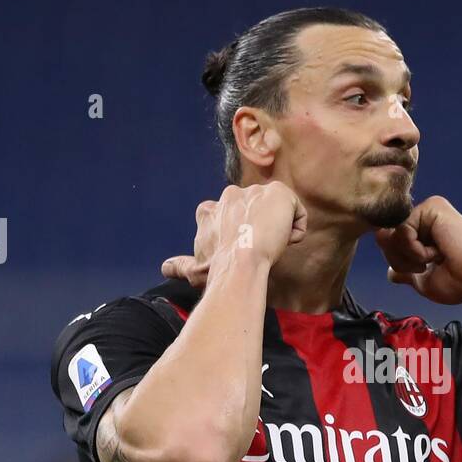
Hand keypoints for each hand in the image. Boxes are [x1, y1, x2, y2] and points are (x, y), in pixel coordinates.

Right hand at [162, 181, 306, 286]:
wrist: (241, 262)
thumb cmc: (218, 269)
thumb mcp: (195, 269)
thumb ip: (180, 266)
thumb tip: (165, 268)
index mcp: (211, 210)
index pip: (232, 216)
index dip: (240, 234)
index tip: (241, 249)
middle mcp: (232, 194)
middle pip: (257, 213)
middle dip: (261, 230)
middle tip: (258, 250)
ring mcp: (256, 191)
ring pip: (276, 212)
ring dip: (278, 231)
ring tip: (271, 247)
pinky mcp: (279, 193)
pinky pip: (296, 212)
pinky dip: (295, 230)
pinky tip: (284, 241)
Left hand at [373, 196, 461, 305]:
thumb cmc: (459, 283)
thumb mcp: (421, 280)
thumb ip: (403, 270)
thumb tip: (390, 272)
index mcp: (423, 230)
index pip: (388, 241)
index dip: (397, 261)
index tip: (421, 270)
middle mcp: (425, 216)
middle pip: (386, 236)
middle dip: (400, 260)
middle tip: (427, 266)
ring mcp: (429, 209)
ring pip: (391, 233)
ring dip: (409, 256)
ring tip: (434, 259)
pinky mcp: (432, 207)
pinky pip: (402, 229)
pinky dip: (415, 250)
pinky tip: (437, 253)